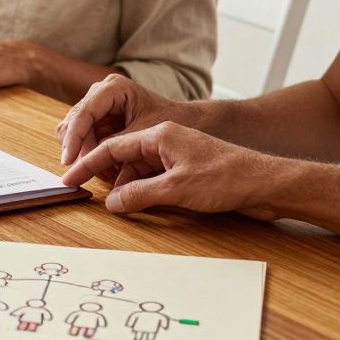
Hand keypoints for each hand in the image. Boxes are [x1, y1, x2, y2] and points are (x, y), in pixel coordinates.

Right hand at [56, 73, 182, 167]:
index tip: (68, 163)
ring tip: (105, 172)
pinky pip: (83, 139)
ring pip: (73, 132)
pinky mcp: (98, 118)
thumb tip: (89, 162)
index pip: (83, 114)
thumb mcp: (145, 134)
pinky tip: (107, 168)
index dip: (74, 139)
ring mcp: (97, 105)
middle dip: (78, 150)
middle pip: (73, 123)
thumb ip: (116, 145)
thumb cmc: (174, 122)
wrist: (187, 121)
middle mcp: (101, 92)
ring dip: (84, 154)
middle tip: (88, 174)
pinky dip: (90, 155)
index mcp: (114, 88)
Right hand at [61, 122, 280, 218]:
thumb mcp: (177, 189)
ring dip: (125, 186)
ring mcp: (177, 156)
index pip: (112, 146)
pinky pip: (154, 178)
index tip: (70, 178)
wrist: (269, 183)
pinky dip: (142, 190)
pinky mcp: (188, 171)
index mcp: (159, 134)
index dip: (88, 163)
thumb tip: (113, 203)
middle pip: (123, 156)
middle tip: (83, 191)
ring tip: (112, 205)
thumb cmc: (228, 177)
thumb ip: (140, 195)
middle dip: (103, 174)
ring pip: (138, 169)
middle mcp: (166, 141)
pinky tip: (137, 204)